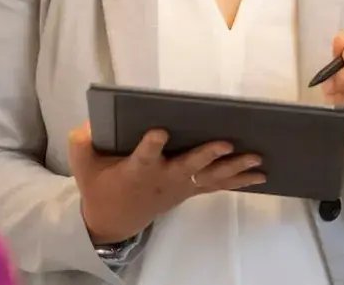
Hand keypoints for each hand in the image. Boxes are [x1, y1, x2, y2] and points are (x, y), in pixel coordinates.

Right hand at [67, 122, 264, 243]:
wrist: (113, 220)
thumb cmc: (100, 184)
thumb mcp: (83, 165)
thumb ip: (83, 142)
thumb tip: (92, 122)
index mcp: (135, 169)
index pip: (143, 155)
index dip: (151, 144)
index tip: (160, 131)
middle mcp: (162, 178)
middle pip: (186, 167)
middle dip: (206, 155)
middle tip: (225, 143)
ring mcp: (179, 186)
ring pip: (209, 177)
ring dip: (234, 169)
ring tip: (257, 159)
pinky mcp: (189, 189)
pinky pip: (217, 185)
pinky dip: (239, 180)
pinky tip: (260, 175)